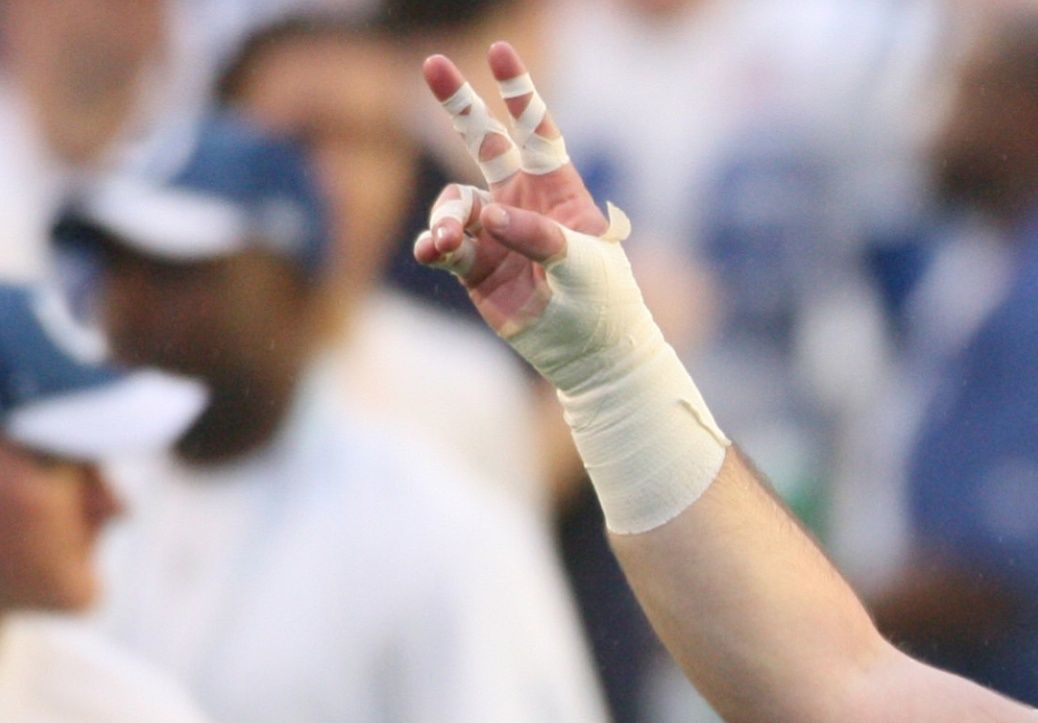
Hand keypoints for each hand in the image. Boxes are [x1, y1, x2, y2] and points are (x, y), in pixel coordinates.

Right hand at [411, 42, 610, 338]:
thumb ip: (540, 236)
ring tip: (448, 241)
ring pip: (456, 203)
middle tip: (433, 63)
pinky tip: (433, 251)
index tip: (498, 51)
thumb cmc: (604, 303)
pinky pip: (443, 243)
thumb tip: (489, 215)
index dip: (518, 92)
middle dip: (460, 104)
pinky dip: (434, 243)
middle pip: (485, 142)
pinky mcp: (474, 266)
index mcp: (559, 191)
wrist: (590, 356)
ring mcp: (495, 233)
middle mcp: (522, 203)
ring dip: (447, 216)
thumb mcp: (586, 266)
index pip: (536, 131)